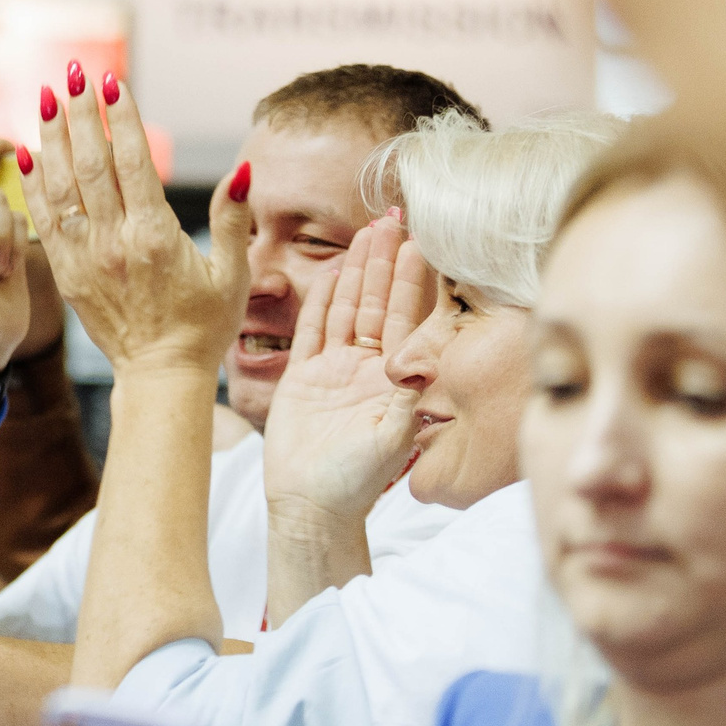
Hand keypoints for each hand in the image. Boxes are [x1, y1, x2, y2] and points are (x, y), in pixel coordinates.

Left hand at [29, 63, 250, 382]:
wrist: (161, 375)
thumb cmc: (204, 325)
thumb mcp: (232, 273)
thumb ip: (231, 219)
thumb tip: (244, 171)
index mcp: (155, 237)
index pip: (133, 163)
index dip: (121, 118)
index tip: (111, 81)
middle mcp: (114, 242)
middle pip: (91, 164)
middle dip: (82, 113)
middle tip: (73, 72)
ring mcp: (85, 257)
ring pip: (62, 185)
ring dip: (52, 136)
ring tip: (46, 96)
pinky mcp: (66, 272)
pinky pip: (44, 220)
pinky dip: (32, 183)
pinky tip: (25, 151)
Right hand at [260, 216, 436, 521]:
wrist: (311, 506)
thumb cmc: (356, 480)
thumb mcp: (392, 437)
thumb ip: (407, 397)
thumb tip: (422, 364)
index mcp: (392, 379)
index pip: (405, 317)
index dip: (410, 280)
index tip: (418, 242)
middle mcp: (365, 368)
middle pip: (375, 303)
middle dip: (382, 262)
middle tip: (390, 219)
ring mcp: (333, 371)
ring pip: (346, 309)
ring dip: (355, 272)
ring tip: (365, 233)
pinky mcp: (303, 378)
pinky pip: (312, 331)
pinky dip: (320, 301)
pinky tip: (328, 274)